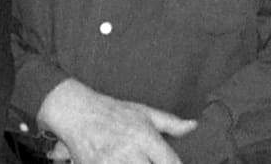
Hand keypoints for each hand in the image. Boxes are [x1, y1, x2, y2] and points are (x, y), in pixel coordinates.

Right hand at [37, 79, 196, 163]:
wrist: (78, 113)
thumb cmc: (113, 112)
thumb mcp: (144, 112)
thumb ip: (171, 123)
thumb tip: (193, 126)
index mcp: (145, 137)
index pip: (170, 163)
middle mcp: (130, 152)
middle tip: (154, 162)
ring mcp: (113, 163)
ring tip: (139, 161)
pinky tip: (125, 163)